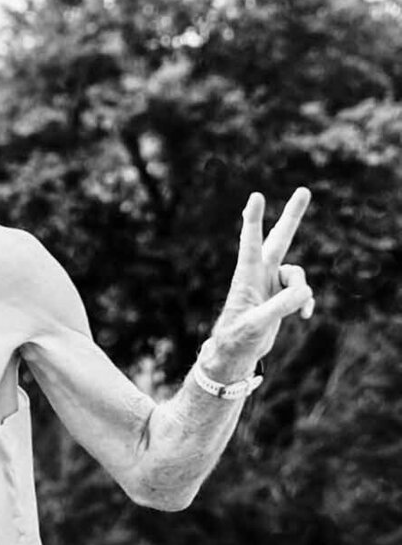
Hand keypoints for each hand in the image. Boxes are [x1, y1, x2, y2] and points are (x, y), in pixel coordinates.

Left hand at [206, 188, 314, 379]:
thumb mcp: (257, 324)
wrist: (237, 354)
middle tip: (304, 190)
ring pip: (297, 274)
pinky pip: (302, 292)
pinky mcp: (281, 297)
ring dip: (302, 290)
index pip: (251, 242)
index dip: (254, 220)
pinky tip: (305, 316)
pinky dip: (306, 302)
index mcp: (247, 276)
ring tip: (300, 309)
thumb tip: (305, 292)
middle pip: (280, 239)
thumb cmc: (238, 338)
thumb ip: (281, 306)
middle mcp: (260, 274)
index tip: (256, 196)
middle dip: (292, 216)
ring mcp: (272, 284)